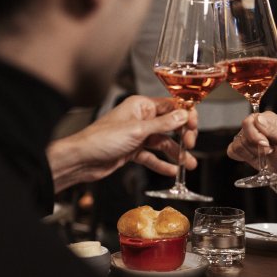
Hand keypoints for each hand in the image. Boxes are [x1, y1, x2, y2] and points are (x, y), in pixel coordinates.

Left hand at [48, 95, 197, 192]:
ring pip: (162, 142)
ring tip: (189, 164)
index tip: (194, 126)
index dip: (185, 115)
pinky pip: (152, 156)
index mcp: (141, 106)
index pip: (171, 106)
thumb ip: (163, 124)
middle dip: (183, 135)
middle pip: (170, 124)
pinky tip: (172, 171)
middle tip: (191, 146)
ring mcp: (136, 135)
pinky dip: (161, 163)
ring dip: (176, 153)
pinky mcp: (132, 150)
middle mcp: (140, 118)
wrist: (81, 159)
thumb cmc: (102, 139)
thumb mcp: (137, 131)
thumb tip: (184, 116)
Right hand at [227, 112, 276, 178]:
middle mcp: (255, 124)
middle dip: (255, 146)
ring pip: (238, 144)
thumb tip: (258, 118)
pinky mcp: (241, 147)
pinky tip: (254, 157)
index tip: (267, 145)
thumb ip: (273, 129)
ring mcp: (246, 136)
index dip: (255, 136)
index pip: (249, 121)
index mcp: (266, 118)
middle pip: (242, 134)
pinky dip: (243, 157)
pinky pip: (232, 151)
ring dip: (252, 153)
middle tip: (268, 151)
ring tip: (264, 155)